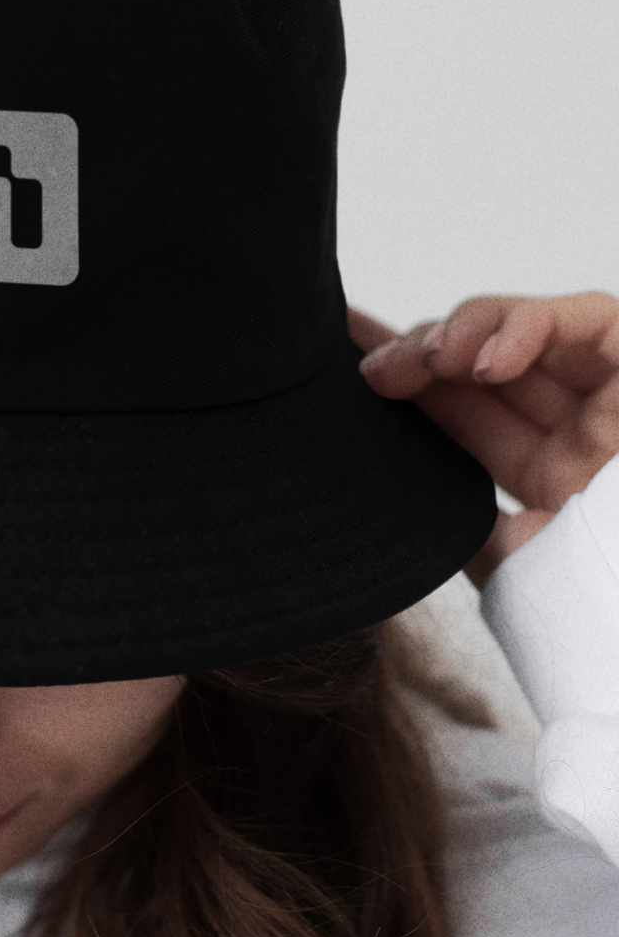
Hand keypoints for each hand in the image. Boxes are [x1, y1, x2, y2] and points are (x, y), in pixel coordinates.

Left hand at [348, 291, 618, 589]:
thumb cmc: (599, 613)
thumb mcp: (517, 569)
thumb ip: (470, 529)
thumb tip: (399, 495)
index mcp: (551, 476)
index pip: (464, 411)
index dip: (404, 381)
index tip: (345, 365)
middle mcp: (585, 433)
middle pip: (487, 364)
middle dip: (420, 352)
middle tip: (369, 368)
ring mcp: (618, 403)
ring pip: (531, 330)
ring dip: (465, 331)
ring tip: (426, 359)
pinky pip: (596, 322)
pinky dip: (530, 326)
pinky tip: (479, 361)